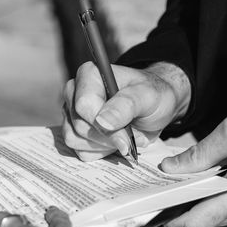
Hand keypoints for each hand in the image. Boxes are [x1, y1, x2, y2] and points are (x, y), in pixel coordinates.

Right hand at [62, 61, 190, 160]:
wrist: (154, 109)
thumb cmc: (151, 96)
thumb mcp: (148, 96)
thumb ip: (126, 105)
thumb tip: (102, 121)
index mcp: (90, 75)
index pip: (84, 105)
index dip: (104, 126)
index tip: (127, 138)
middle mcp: (75, 91)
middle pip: (80, 125)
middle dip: (108, 137)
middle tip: (130, 135)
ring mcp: (71, 112)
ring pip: (75, 140)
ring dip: (103, 145)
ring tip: (122, 135)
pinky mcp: (73, 131)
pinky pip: (79, 151)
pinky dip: (100, 152)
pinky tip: (113, 141)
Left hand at [160, 102, 226, 226]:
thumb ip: (200, 153)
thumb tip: (170, 169)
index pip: (199, 221)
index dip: (172, 225)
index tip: (151, 223)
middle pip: (207, 226)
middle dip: (182, 217)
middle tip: (160, 205)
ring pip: (222, 224)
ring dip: (201, 213)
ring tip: (180, 198)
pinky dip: (219, 211)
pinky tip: (209, 195)